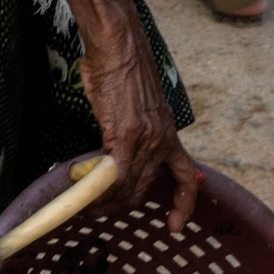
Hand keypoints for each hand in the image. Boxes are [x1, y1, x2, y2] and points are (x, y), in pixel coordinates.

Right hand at [80, 39, 203, 231]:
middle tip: (99, 211)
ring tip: (88, 208)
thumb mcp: (137, 107)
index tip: (175, 226)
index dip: (185, 204)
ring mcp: (145, 139)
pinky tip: (87, 198)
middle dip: (123, 205)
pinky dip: (101, 193)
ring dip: (107, 203)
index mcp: (168, 133)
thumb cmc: (121, 70)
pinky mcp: (124, 136)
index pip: (186, 177)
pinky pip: (115, 177)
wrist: (118, 46)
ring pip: (129, 188)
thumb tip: (116, 152)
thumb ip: (134, 132)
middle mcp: (161, 140)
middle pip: (146, 188)